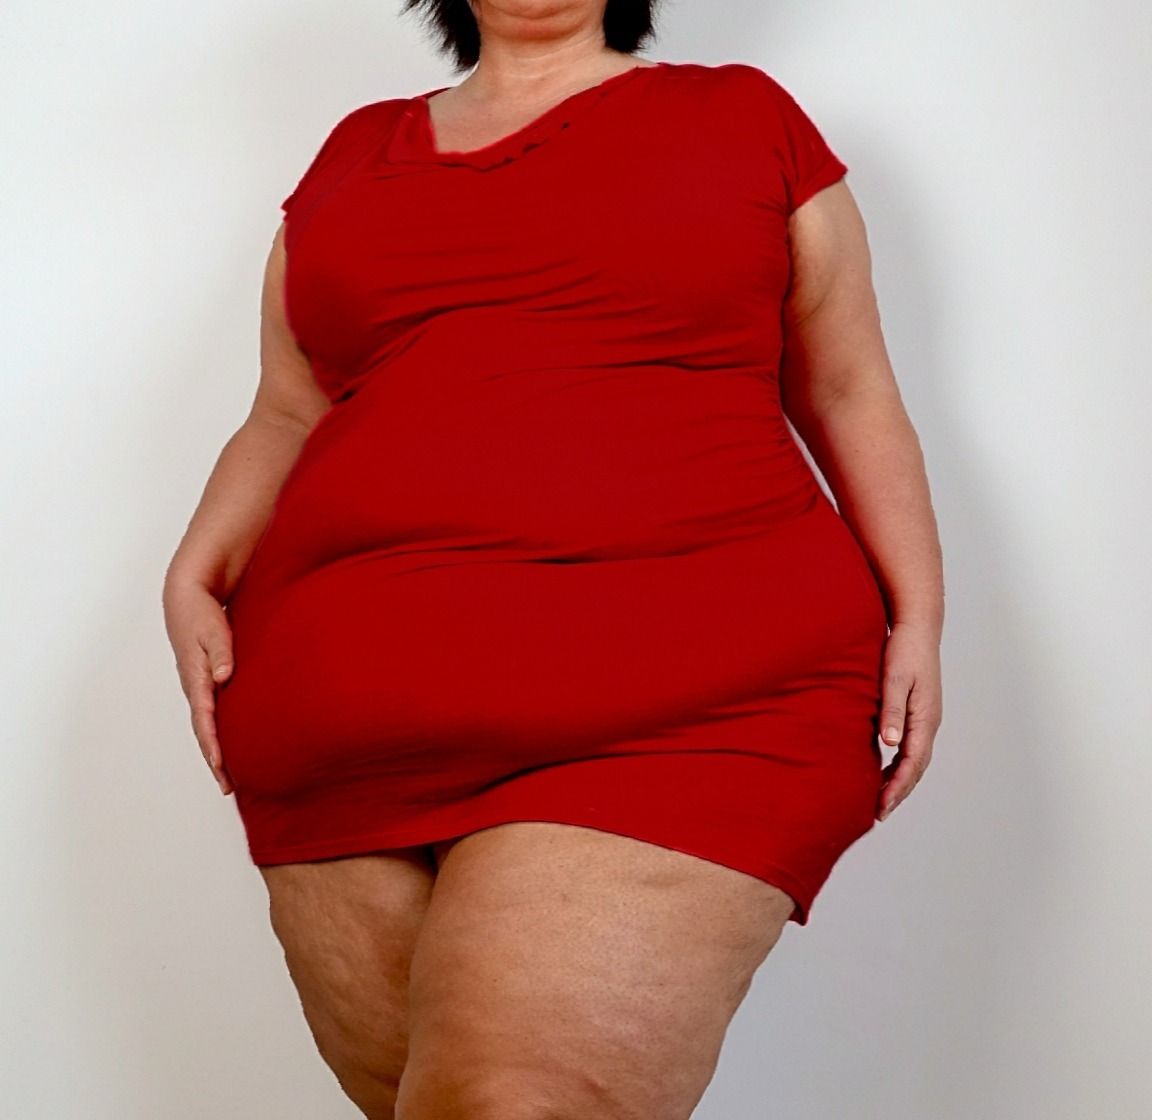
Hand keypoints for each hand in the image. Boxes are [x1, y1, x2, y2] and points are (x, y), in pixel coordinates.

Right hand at [163, 579, 235, 795]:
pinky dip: (220, 731)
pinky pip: (212, 712)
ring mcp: (199, 685)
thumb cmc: (202, 612)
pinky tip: (233, 741)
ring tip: (230, 776)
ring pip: (208, 725)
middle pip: (205, 731)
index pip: (205, 720)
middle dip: (215, 760)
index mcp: (196, 678)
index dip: (213, 746)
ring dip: (217, 749)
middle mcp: (195, 687)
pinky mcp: (206, 680)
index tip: (222, 768)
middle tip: (228, 787)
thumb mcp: (213, 629)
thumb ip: (221, 652)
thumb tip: (223, 677)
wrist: (188, 598)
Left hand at [876, 620, 941, 820]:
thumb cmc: (904, 650)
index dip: (896, 788)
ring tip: (880, 800)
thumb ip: (891, 711)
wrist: (917, 627)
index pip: (911, 764)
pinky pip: (910, 746)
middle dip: (898, 792)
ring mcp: (925, 718)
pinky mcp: (918, 712)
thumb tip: (890, 745)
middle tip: (878, 814)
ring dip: (899, 781)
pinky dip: (898, 763)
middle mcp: (929, 723)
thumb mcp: (893, 679)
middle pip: (916, 768)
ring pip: (914, 760)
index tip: (880, 807)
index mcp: (925, 719)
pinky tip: (883, 769)